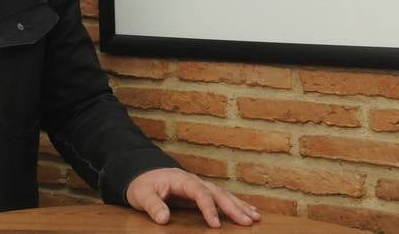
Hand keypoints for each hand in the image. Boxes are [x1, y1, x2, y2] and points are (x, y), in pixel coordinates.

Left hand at [126, 167, 260, 227]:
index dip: (209, 209)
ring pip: (223, 194)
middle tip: (248, 221)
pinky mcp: (202, 191)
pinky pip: (221, 197)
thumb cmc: (143, 185)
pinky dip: (235, 203)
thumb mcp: (142, 195)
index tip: (215, 225)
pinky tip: (248, 210)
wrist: (143, 174)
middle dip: (233, 207)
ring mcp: (200, 185)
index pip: (200, 193)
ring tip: (256, 217)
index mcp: (182, 180)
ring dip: (239, 205)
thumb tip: (164, 219)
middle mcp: (195, 181)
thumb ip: (153, 205)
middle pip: (218, 193)